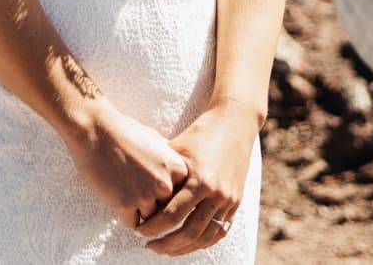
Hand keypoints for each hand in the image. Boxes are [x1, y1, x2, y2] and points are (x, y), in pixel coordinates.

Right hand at [62, 97, 190, 230]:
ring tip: (125, 190)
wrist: (95, 130)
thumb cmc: (124, 132)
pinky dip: (124, 214)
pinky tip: (116, 195)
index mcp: (178, 169)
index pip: (180, 196)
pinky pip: (131, 223)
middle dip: (153, 204)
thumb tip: (180, 177)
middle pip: (166, 210)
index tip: (152, 181)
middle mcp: (166, 184)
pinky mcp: (125, 205)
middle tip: (136, 187)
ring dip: (138, 210)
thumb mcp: (158, 141)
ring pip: (149, 220)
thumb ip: (171, 161)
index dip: (164, 192)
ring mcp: (146, 196)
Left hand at [135, 99, 258, 255]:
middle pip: (189, 232)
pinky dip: (203, 241)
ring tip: (167, 249)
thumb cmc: (200, 133)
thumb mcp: (178, 148)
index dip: (154, 227)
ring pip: (205, 237)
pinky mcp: (236, 202)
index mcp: (199, 179)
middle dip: (167, 244)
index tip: (140, 231)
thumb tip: (136, 189)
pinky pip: (220, 231)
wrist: (234, 122)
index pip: (172, 215)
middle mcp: (216, 193)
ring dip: (185, 248)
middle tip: (149, 246)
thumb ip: (162, 172)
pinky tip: (188, 243)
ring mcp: (228, 200)